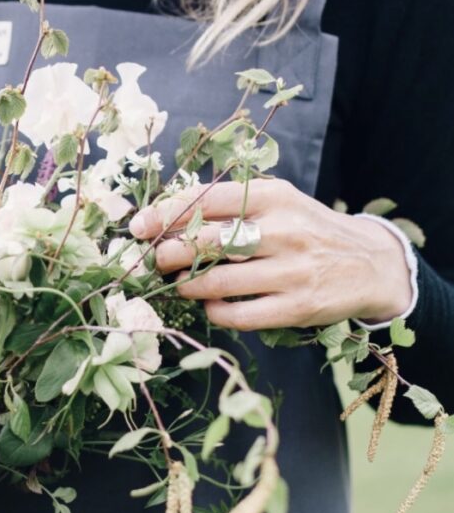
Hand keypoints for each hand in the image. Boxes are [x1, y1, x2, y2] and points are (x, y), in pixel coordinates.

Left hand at [128, 177, 413, 330]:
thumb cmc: (309, 230)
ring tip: (179, 283)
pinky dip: (213, 311)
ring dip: (186, 285)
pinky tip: (210, 304)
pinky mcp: (296, 307)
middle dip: (168, 253)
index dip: (165, 214)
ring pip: (216, 282)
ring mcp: (290, 271)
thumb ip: (232, 205)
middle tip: (156, 260)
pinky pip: (237, 315)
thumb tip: (167, 216)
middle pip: (205, 242)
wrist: (371, 263)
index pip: (206, 200)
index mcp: (273, 197)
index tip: (140, 227)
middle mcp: (282, 231)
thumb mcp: (279, 202)